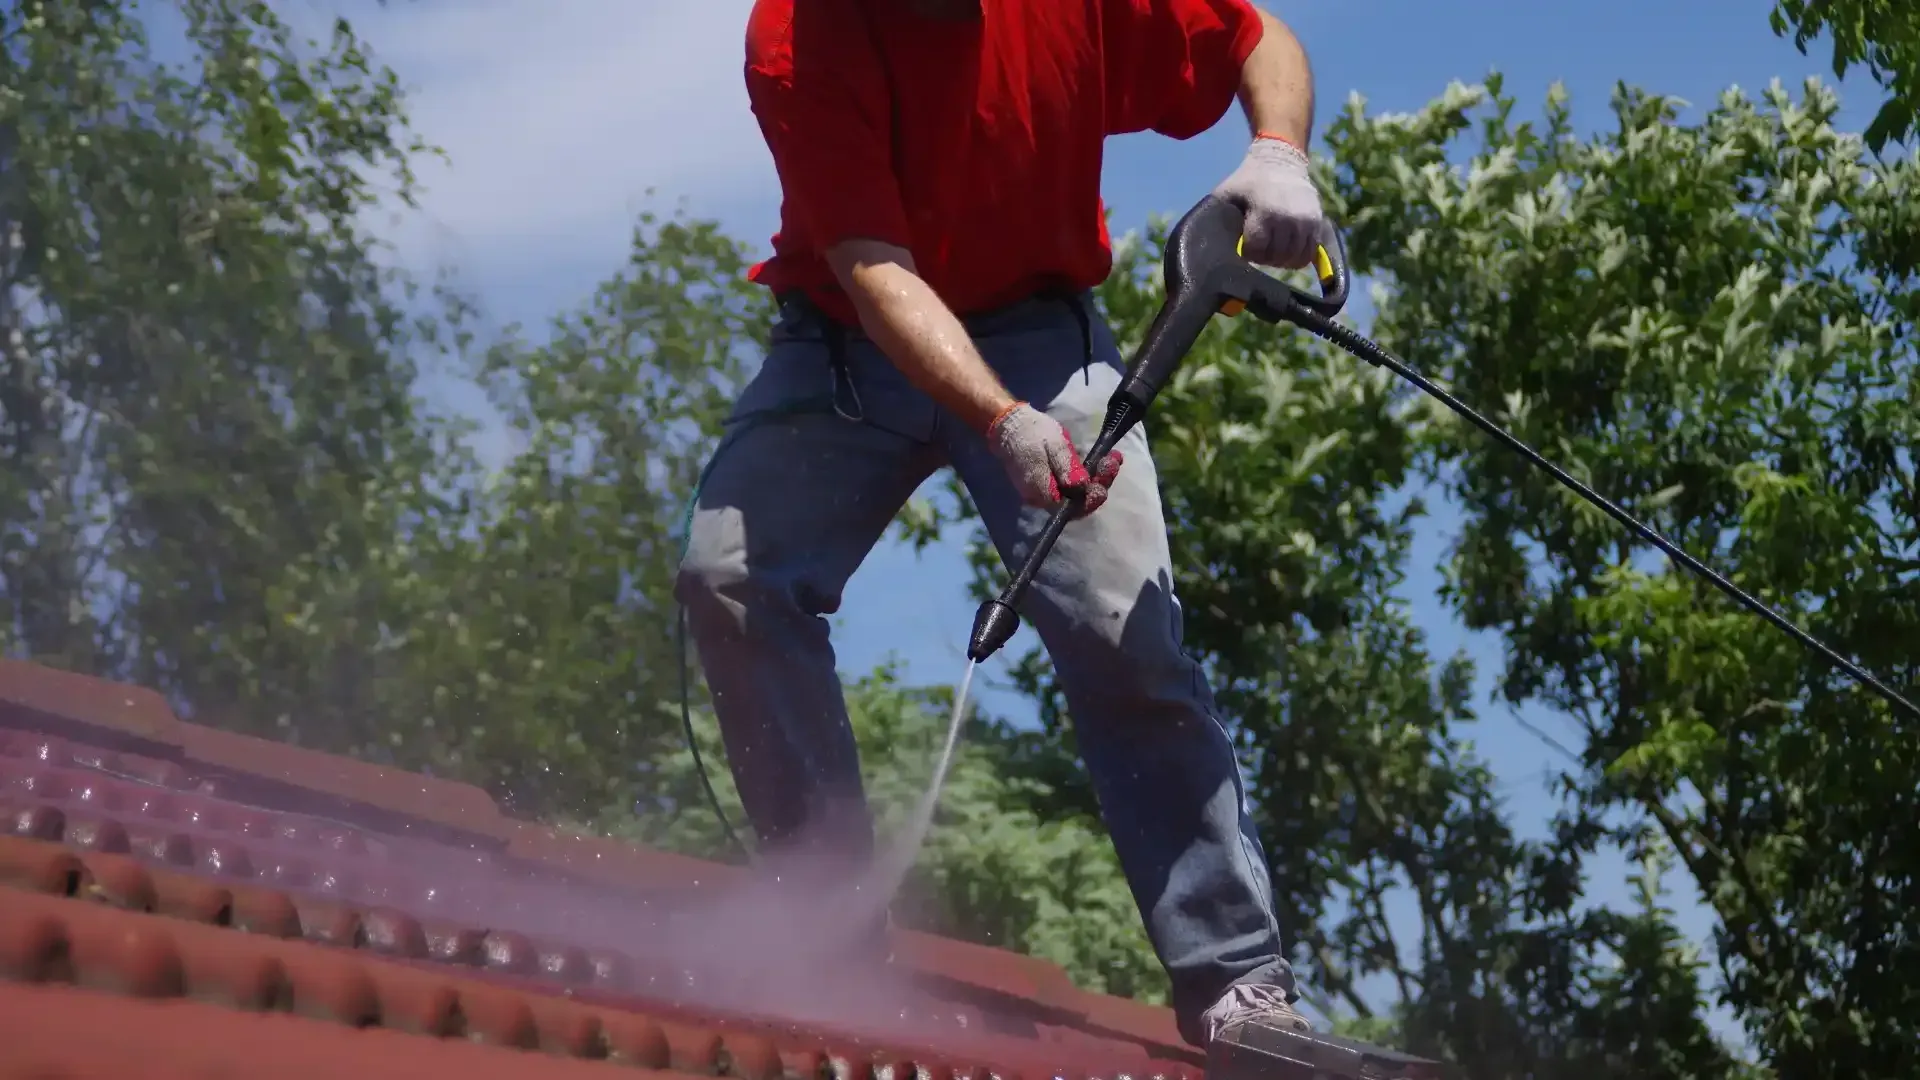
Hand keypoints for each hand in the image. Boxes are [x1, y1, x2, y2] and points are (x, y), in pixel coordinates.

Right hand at [986, 403, 1122, 517]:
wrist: (1010, 425)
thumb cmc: (1033, 433)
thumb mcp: (1054, 446)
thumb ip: (1067, 469)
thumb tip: (1081, 488)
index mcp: (1042, 492)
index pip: (1071, 509)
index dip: (1090, 500)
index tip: (1104, 483)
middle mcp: (1043, 498)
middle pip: (1076, 502)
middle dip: (1099, 484)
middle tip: (1114, 462)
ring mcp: (1045, 491)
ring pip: (1075, 493)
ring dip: (1097, 478)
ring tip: (1113, 458)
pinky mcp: (1049, 482)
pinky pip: (1070, 485)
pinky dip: (1087, 474)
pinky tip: (1101, 460)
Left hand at [1211, 135, 1324, 269]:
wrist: (1282, 161)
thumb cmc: (1248, 180)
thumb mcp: (1227, 193)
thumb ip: (1217, 215)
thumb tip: (1205, 242)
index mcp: (1265, 212)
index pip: (1257, 251)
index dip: (1248, 252)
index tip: (1244, 245)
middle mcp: (1288, 219)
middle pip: (1275, 257)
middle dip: (1264, 257)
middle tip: (1258, 248)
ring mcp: (1306, 222)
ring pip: (1293, 259)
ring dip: (1280, 260)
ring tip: (1272, 249)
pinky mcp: (1318, 223)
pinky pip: (1308, 254)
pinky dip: (1297, 257)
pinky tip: (1286, 250)